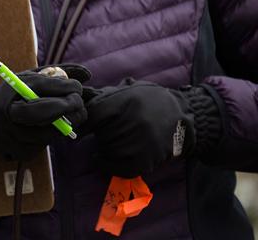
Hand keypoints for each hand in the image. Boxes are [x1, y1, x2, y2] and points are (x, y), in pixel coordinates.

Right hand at [0, 64, 88, 168]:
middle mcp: (7, 114)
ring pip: (48, 132)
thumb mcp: (27, 80)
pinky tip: (57, 126)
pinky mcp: (20, 153)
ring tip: (75, 113)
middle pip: (39, 113)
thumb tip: (86, 74)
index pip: (37, 87)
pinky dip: (56, 134)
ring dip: (68, 123)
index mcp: (7, 91)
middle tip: (78, 101)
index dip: (61, 86)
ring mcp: (12, 136)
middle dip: (65, 106)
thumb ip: (55, 75)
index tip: (77, 86)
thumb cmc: (13, 97)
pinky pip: (46, 144)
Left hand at [81, 79, 221, 177]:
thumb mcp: (128, 90)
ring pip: (109, 150)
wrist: (183, 115)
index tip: (74, 128)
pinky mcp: (147, 159)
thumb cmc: (149, 100)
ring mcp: (141, 142)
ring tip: (110, 141)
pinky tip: (101, 160)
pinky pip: (120, 168)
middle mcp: (133, 121)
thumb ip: (104, 96)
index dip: (82, 123)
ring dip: (105, 148)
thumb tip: (77, 99)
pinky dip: (108, 166)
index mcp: (126, 100)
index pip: (94, 115)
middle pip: (101, 134)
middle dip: (98, 134)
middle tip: (102, 131)